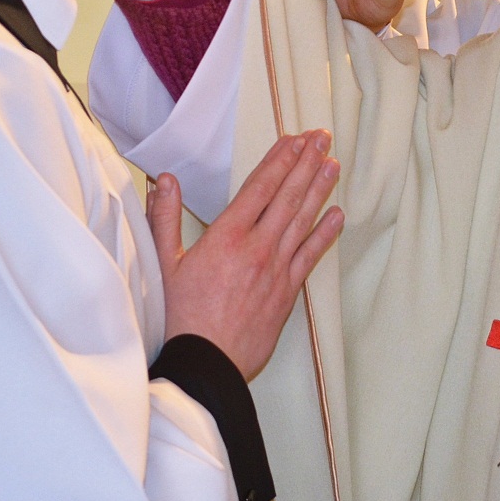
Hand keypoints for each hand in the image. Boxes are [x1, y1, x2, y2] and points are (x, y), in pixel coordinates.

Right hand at [151, 132, 343, 379]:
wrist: (205, 362)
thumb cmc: (179, 317)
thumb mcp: (162, 265)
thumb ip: (163, 219)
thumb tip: (166, 181)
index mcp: (226, 237)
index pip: (259, 187)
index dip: (279, 159)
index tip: (293, 139)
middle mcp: (256, 248)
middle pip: (287, 196)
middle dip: (305, 163)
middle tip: (322, 137)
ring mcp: (276, 270)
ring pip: (303, 221)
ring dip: (319, 190)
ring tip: (333, 164)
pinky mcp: (286, 293)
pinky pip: (310, 257)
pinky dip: (325, 234)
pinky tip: (337, 216)